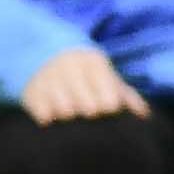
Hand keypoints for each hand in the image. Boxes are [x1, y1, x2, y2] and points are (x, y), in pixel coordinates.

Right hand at [19, 47, 142, 122]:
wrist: (44, 55)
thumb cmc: (86, 74)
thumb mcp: (108, 78)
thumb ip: (127, 96)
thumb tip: (143, 115)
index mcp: (93, 62)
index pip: (108, 99)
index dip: (108, 107)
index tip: (106, 108)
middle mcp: (69, 67)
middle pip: (88, 107)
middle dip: (89, 113)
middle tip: (87, 112)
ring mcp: (47, 78)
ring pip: (65, 112)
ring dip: (69, 116)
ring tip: (71, 113)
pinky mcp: (30, 90)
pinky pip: (43, 115)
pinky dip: (49, 118)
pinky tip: (53, 115)